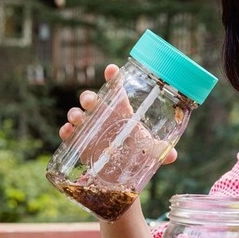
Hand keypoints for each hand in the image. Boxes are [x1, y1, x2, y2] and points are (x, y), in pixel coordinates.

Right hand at [57, 64, 177, 164]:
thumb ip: (159, 150)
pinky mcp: (80, 141)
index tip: (111, 69)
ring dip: (75, 113)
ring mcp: (90, 127)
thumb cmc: (135, 148)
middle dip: (88, 97)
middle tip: (91, 102)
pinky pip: (69, 132)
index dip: (113, 77)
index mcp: (121, 110)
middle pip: (92, 99)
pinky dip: (66, 131)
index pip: (116, 89)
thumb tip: (172, 155)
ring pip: (78, 113)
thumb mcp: (148, 149)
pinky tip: (67, 131)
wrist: (120, 168)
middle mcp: (104, 115)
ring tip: (77, 119)